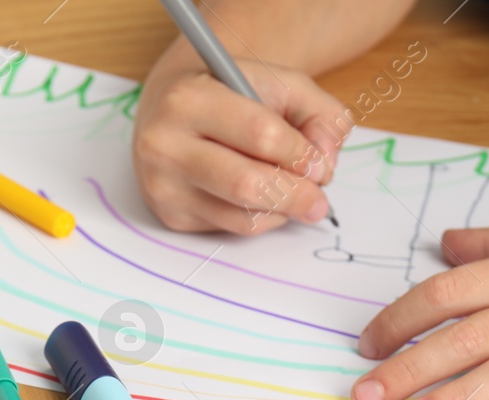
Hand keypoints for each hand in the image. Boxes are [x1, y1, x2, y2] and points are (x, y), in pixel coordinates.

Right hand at [134, 39, 345, 233]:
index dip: (300, 154)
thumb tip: (325, 165)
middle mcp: (164, 146)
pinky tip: (264, 198)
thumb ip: (319, 113)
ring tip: (295, 194)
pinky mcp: (170, 215)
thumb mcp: (277, 82)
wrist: (170, 108)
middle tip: (319, 200)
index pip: (260, 135)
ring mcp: (163, 186)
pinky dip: (260, 218)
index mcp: (188, 101)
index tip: (320, 164)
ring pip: (240, 215)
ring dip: (281, 210)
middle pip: (246, 184)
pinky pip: (230, 228)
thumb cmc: (228, 93)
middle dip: (295, 194)